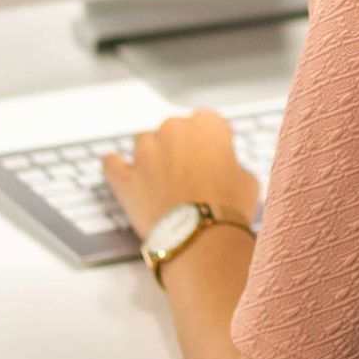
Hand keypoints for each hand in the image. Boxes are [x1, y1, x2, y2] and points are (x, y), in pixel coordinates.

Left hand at [101, 109, 259, 240]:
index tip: (215, 158)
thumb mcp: (247, 179)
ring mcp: (145, 153)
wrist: (201, 236)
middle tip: (192, 175)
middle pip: (175, 129)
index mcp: (206, 124)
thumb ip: (231, 165)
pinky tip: (118, 166)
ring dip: (153, 155)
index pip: (209, 122)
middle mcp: (173, 130)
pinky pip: (112, 163)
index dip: (212, 142)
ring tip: (163, 180)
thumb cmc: (228, 208)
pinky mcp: (126, 178)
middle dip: (182, 148)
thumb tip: (225, 172)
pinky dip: (116, 165)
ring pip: (145, 141)